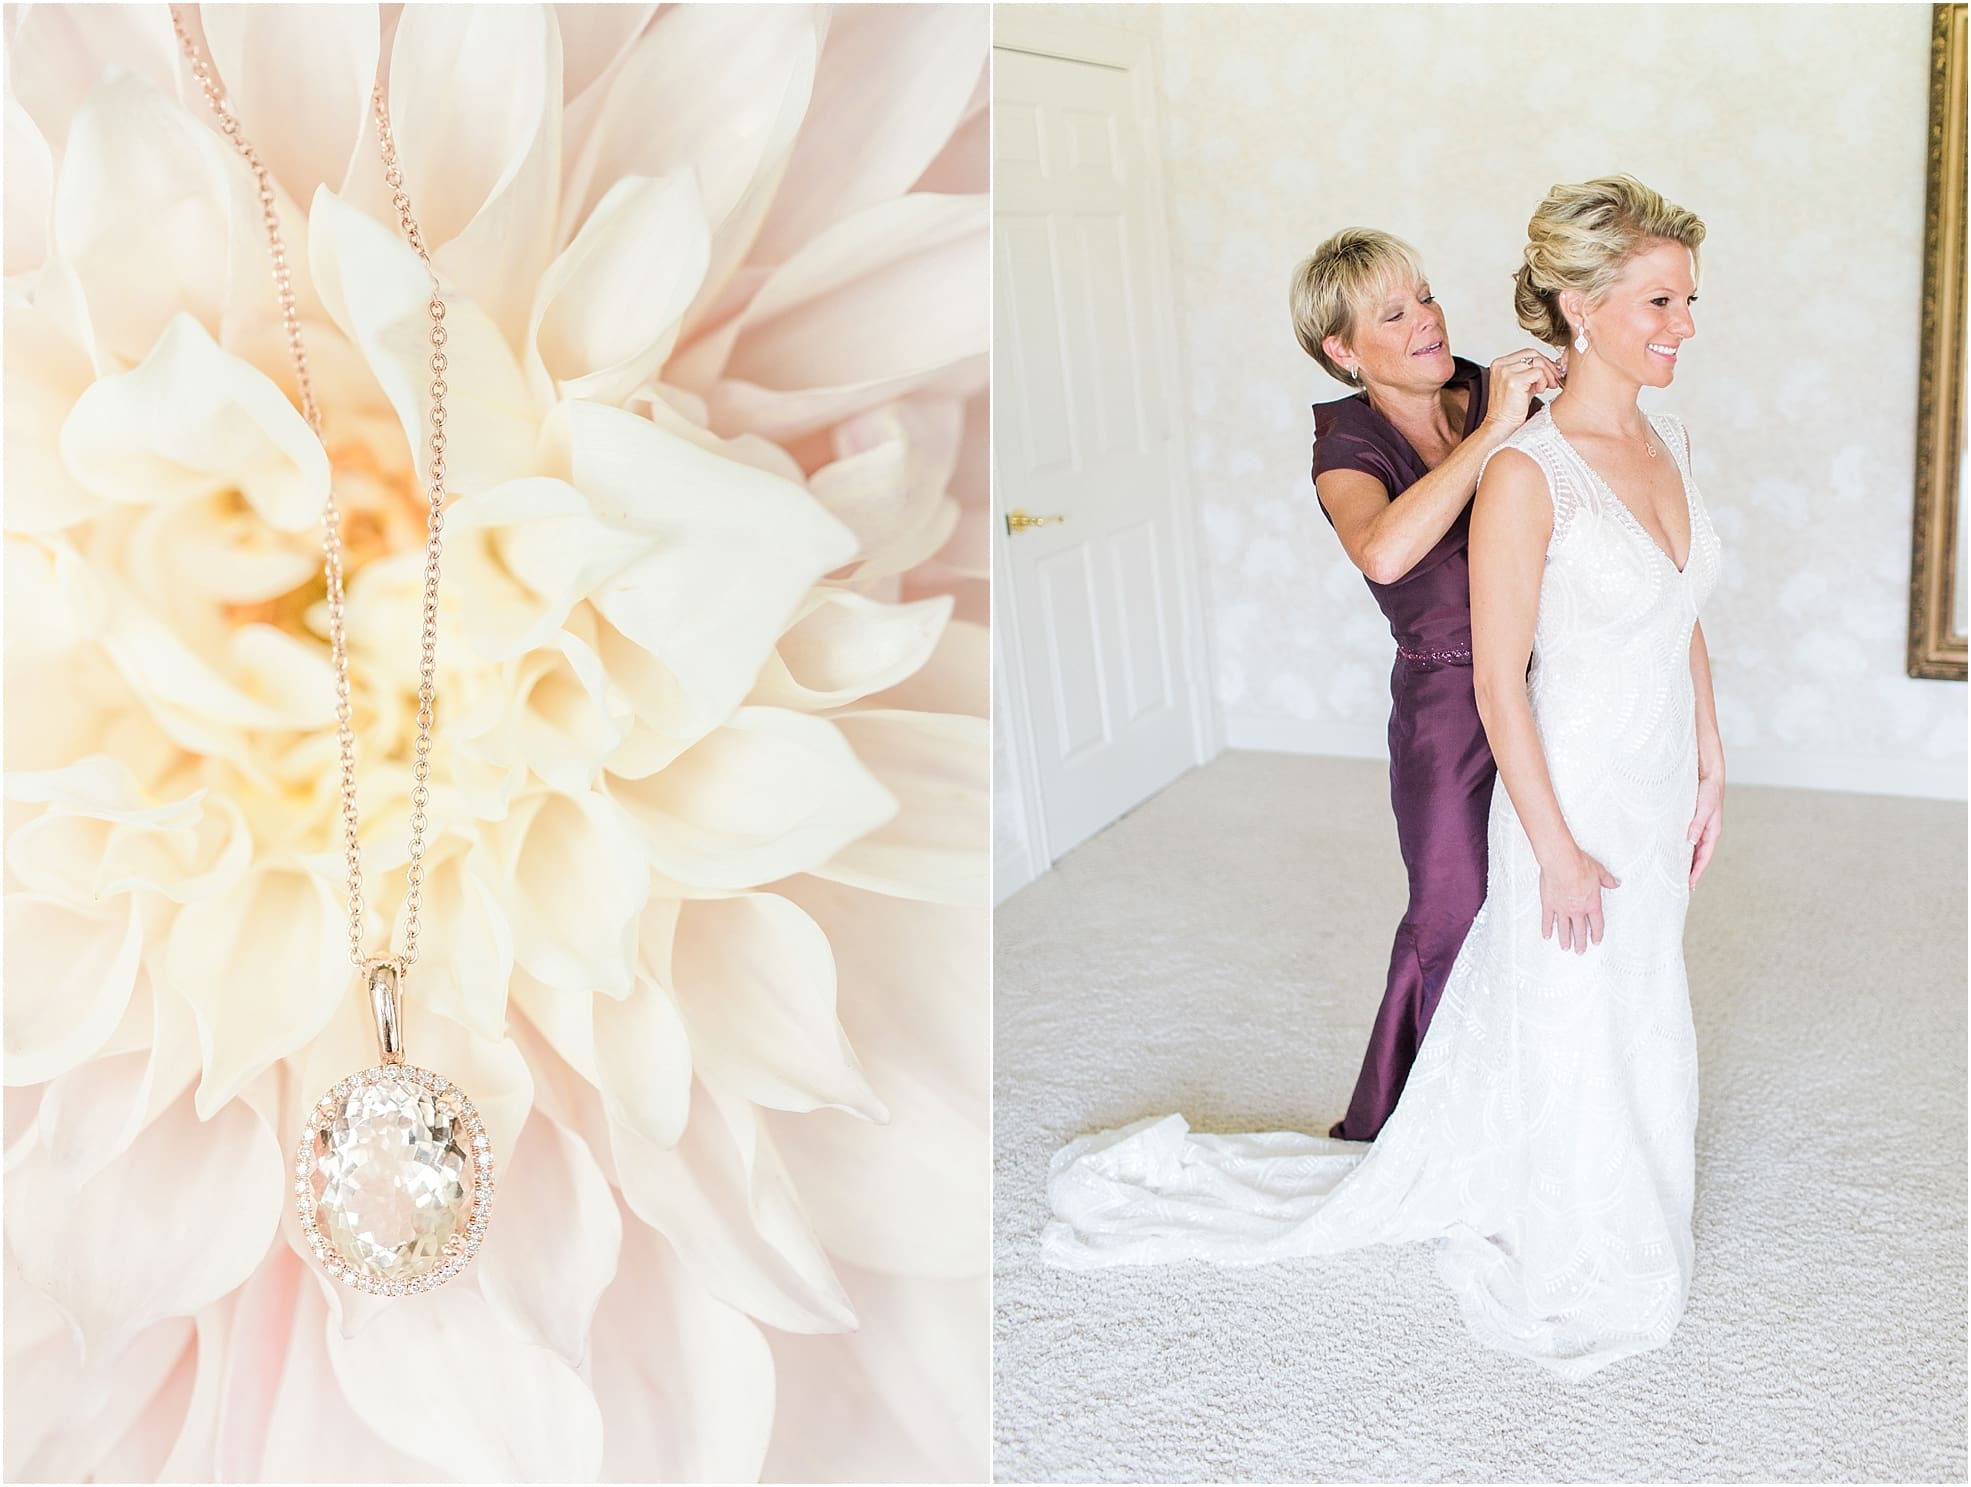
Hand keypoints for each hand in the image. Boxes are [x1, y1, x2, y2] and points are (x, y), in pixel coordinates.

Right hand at [1483, 348, 1563, 429]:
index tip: (1550, 373)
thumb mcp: (1521, 385)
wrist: (1501, 425)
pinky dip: (1543, 381)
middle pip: (1534, 354)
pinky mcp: (1514, 380)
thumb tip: (1553, 364)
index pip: (1527, 352)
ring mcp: (1506, 371)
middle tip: (1553, 380)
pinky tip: (1539, 391)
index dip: (1542, 361)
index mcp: (1500, 363)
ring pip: (1538, 362)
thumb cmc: (1511, 409)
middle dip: (1548, 366)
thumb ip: (1531, 372)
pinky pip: (1538, 372)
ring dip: (1547, 375)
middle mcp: (1501, 365)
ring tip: (1545, 387)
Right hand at [1538, 845, 1618, 954]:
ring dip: (1566, 940)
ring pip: (1564, 929)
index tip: (1595, 940)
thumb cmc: (1579, 865)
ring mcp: (1562, 908)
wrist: (1562, 862)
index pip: (1596, 924)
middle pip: (1580, 931)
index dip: (1597, 934)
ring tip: (1566, 947)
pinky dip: (1547, 929)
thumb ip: (1607, 879)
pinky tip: (1547, 935)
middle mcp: (1577, 909)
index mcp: (1592, 903)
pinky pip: (1548, 920)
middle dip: (1581, 943)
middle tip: (1580, 950)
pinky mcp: (1549, 904)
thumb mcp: (1599, 871)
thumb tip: (1615, 882)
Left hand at [1687, 770, 1723, 888]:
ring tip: (1676, 874)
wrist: (1709, 776)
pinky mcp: (1693, 823)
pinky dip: (1683, 849)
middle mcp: (1707, 833)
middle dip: (1691, 871)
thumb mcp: (1704, 808)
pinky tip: (1674, 854)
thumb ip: (1698, 824)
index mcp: (1712, 832)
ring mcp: (1700, 829)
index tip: (1690, 884)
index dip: (1697, 871)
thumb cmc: (1709, 791)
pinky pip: (1688, 840)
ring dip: (1687, 862)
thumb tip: (1691, 840)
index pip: (1704, 857)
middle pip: (1699, 857)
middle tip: (1681, 886)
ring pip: (1693, 850)